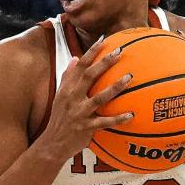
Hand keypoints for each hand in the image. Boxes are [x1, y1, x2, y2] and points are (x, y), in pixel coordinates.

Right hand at [38, 37, 132, 162]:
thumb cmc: (60, 118)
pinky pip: (105, 122)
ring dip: (115, 87)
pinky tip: (131, 115)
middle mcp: (72, 98)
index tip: (103, 40)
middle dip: (104, 63)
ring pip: (99, 97)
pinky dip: (118, 119)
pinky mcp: (86, 127)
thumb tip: (76, 58)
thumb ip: (68, 77)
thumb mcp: (60, 96)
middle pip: (89, 76)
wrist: (52, 143)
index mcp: (67, 88)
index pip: (79, 66)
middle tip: (119, 52)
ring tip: (129, 77)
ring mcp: (79, 113)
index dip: (91, 52)